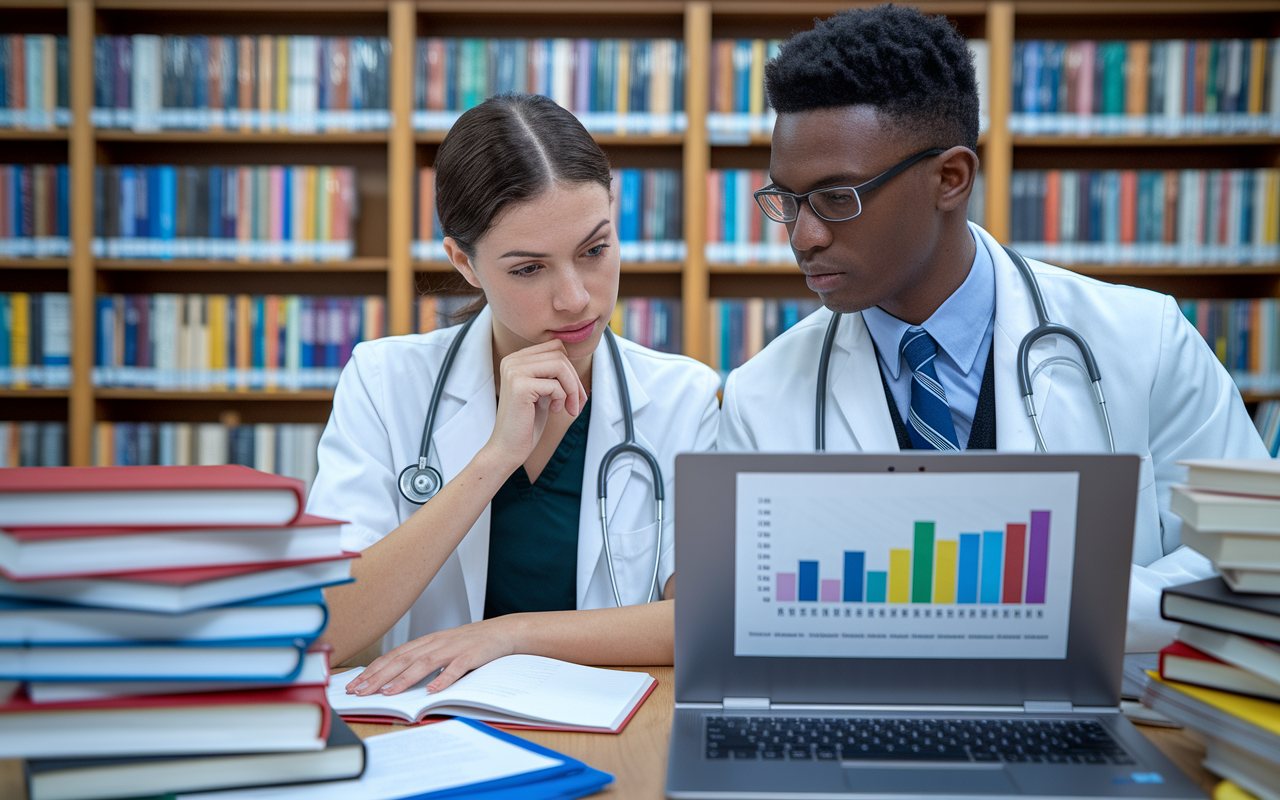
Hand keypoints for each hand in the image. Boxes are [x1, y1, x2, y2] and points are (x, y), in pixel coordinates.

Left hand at [344, 616, 521, 695]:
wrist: (503, 631)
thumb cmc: (472, 643)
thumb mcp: (444, 648)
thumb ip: (424, 660)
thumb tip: (397, 678)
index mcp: (427, 641)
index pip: (394, 655)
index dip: (373, 669)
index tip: (355, 684)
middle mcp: (436, 643)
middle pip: (402, 659)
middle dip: (378, 676)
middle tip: (360, 692)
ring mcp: (453, 648)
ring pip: (424, 663)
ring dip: (403, 679)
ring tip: (387, 693)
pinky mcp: (472, 655)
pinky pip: (456, 668)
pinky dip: (443, 679)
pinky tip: (432, 691)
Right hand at [483, 340, 586, 470]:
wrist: (507, 449)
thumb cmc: (527, 423)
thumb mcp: (542, 391)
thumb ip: (552, 373)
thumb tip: (572, 356)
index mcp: (516, 359)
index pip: (555, 347)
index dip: (570, 368)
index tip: (574, 392)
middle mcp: (512, 361)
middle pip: (560, 355)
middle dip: (575, 380)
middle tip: (577, 403)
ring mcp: (514, 372)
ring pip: (560, 366)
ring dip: (573, 389)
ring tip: (571, 408)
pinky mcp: (519, 386)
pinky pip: (555, 385)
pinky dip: (563, 398)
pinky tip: (555, 410)